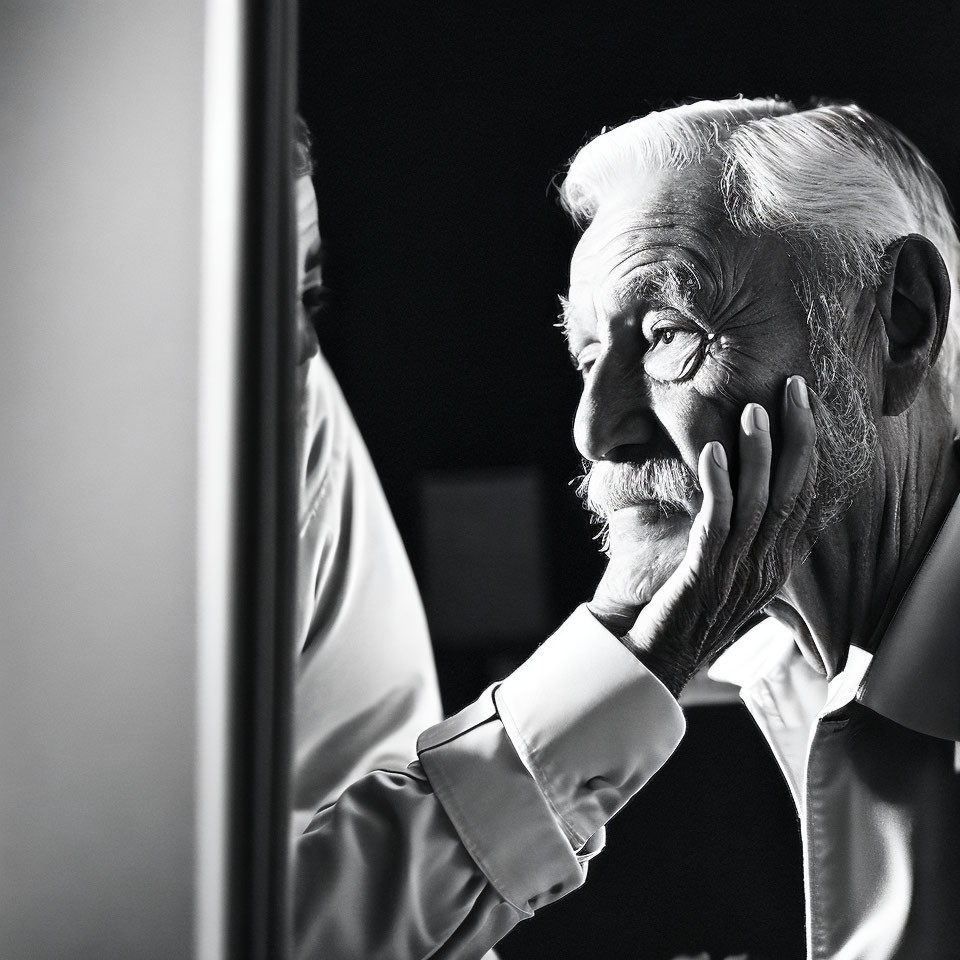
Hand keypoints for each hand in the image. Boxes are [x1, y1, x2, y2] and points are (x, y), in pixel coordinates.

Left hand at [588, 376, 815, 695]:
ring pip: (760, 504)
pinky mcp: (703, 577)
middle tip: (792, 390)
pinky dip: (717, 485)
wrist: (648, 659)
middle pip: (793, 493)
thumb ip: (731, 532)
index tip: (802, 405)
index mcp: (772, 564)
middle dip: (796, 437)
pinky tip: (709, 452)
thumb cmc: (677, 606)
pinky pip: (717, 524)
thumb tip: (727, 485)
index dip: (806, 450)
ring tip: (753, 410)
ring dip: (757, 453)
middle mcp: (763, 568)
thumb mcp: (717, 566)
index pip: (803, 498)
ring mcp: (736, 574)